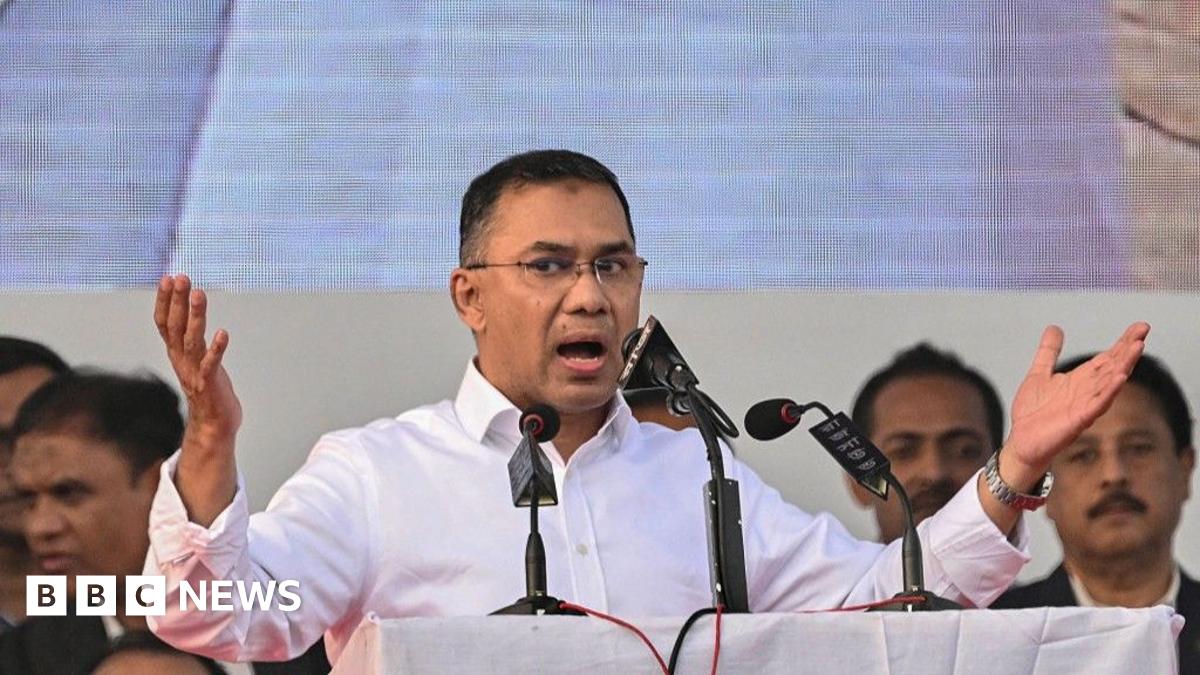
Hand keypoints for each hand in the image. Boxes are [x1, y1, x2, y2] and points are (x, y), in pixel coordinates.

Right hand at [154, 275, 242, 441]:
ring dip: (195, 316)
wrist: (213, 427)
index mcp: (177, 353)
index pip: (165, 323)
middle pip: (175, 326)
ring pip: (192, 340)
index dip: (164, 301)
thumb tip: (191, 314)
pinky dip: (216, 349)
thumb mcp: (196, 360)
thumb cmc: (208, 390)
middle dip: (176, 300)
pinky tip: (222, 333)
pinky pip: (211, 365)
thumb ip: (192, 339)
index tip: (167, 278)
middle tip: (180, 277)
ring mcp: (195, 372)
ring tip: (198, 293)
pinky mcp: (210, 384)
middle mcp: (182, 360)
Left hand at [1002, 322, 1149, 488]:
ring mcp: (1085, 405)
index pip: (1107, 357)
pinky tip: (1120, 378)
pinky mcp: (1078, 420)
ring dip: (1124, 365)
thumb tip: (1055, 328)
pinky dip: (1109, 391)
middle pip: (1113, 366)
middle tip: (1144, 331)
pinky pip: (1097, 404)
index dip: (1123, 342)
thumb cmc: (1033, 412)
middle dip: (1128, 349)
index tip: (1140, 326)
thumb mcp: (1039, 374)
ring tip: (1137, 347)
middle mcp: (1087, 391)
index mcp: (1080, 380)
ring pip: (1110, 383)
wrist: (1021, 441)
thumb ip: (1048, 352)